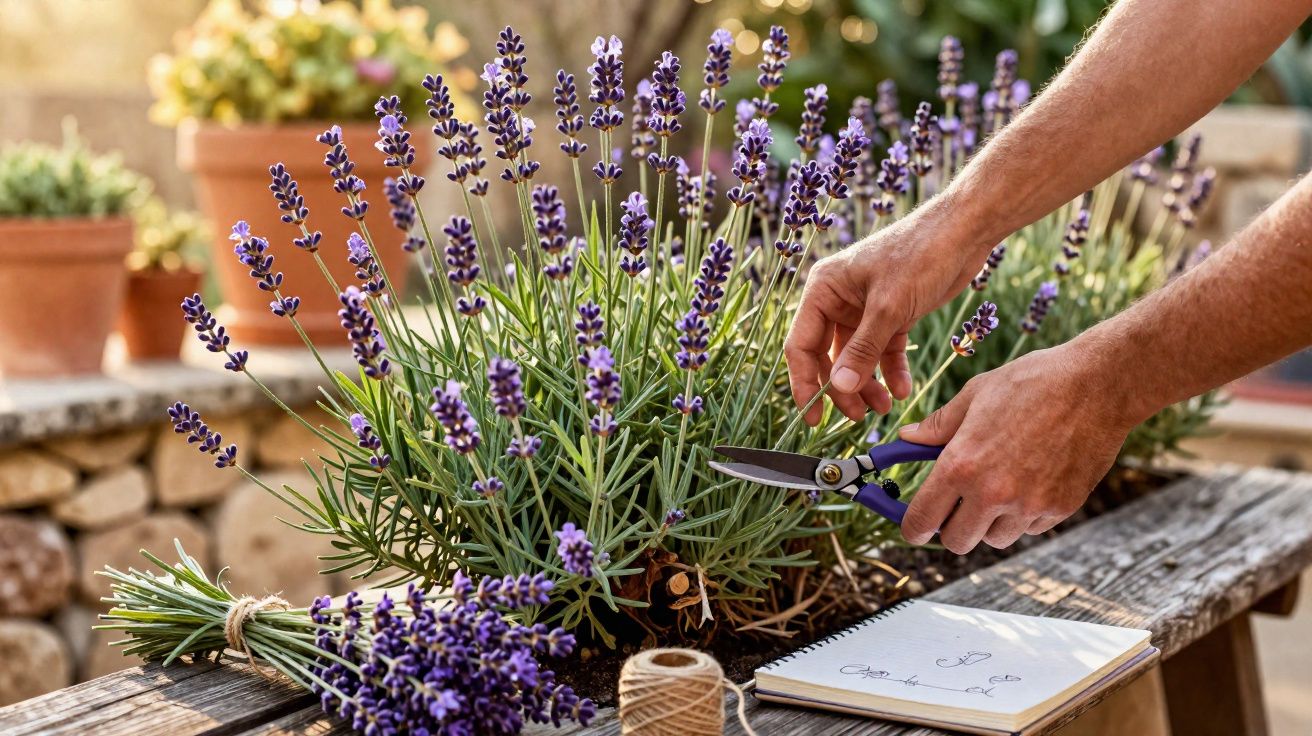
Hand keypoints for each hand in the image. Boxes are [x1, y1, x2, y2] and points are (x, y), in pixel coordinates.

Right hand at [785, 201, 991, 425]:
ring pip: (856, 358)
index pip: (801, 345)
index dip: (805, 383)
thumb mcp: (888, 307)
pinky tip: (903, 390)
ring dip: (868, 384)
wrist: (965, 230)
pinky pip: (883, 350)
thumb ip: (862, 350)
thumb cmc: (921, 254)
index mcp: (823, 289)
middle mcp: (838, 299)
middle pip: (828, 356)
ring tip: (884, 408)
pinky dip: (891, 371)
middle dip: (842, 388)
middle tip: (857, 417)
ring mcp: (864, 307)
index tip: (813, 417)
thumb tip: (839, 388)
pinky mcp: (891, 313)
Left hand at [898, 343, 1138, 553]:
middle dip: (951, 528)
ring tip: (999, 486)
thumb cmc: (1032, 382)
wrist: (1097, 385)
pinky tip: (1032, 480)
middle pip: (957, 542)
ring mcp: (1030, 505)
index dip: (912, 528)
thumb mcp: (976, 394)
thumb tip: (908, 438)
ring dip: (989, 522)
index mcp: (962, 465)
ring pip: (995, 539)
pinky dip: (1024, 515)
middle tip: (956, 506)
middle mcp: (993, 493)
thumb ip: (938, 425)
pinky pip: (1030, 528)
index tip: (913, 527)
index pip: (923, 520)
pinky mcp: (1061, 509)